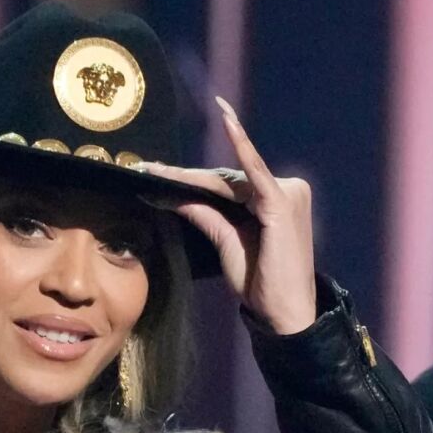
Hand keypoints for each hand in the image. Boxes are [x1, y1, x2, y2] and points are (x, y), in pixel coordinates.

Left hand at [137, 97, 316, 334]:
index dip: (190, 179)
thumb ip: (205, 215)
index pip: (226, 185)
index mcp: (272, 200)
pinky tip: (228, 121)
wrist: (285, 312)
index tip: (157, 171)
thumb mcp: (226, 242)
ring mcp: (286, 193)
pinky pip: (254, 172)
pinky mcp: (281, 202)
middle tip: (147, 169)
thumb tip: (173, 195)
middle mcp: (284, 189)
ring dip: (190, 176)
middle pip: (225, 180)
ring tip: (154, 169)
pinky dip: (240, 146)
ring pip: (228, 180)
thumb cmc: (259, 281)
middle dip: (184, 177)